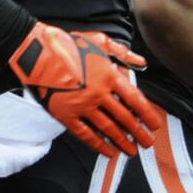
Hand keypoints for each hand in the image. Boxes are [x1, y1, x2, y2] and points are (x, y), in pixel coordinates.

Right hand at [9, 24, 160, 158]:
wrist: (37, 53)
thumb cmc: (69, 44)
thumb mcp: (100, 41)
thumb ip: (122, 53)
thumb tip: (141, 61)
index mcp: (109, 76)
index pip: (135, 100)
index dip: (147, 114)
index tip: (155, 125)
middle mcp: (98, 93)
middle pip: (124, 118)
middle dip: (139, 133)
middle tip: (147, 143)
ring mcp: (82, 106)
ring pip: (107, 129)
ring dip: (122, 142)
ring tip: (131, 151)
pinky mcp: (66, 115)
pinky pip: (85, 134)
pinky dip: (98, 145)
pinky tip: (107, 151)